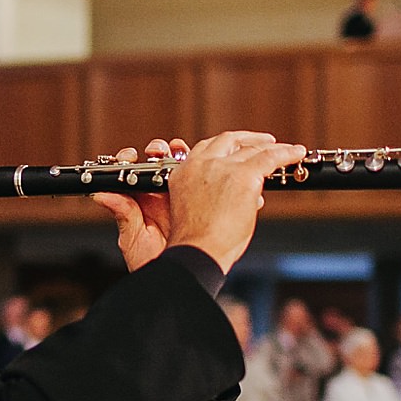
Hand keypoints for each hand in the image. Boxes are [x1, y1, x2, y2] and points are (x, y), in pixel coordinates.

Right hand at [95, 132, 305, 273]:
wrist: (192, 259)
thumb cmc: (174, 254)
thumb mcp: (149, 230)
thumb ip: (138, 211)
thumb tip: (102, 196)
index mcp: (176, 176)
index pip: (195, 152)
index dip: (210, 151)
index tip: (224, 155)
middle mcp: (197, 166)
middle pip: (220, 142)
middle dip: (238, 141)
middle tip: (255, 144)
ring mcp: (220, 168)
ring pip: (247, 146)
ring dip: (264, 144)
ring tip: (278, 146)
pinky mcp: (242, 176)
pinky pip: (269, 157)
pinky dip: (285, 153)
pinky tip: (297, 153)